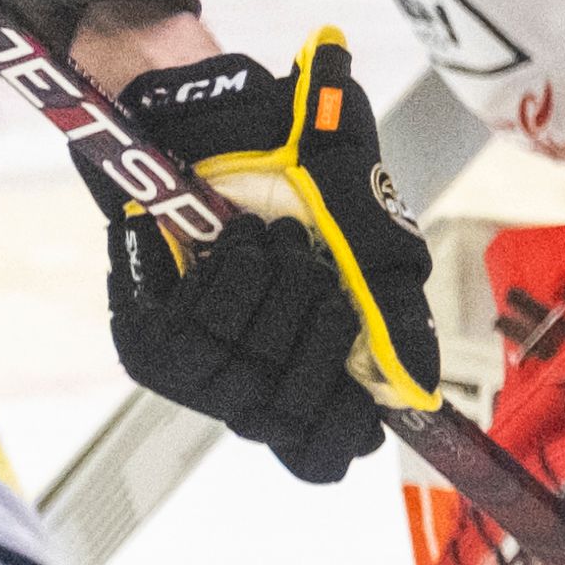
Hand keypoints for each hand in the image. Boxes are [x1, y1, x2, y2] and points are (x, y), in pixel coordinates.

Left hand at [101, 30, 438, 484]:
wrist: (207, 112)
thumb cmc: (293, 163)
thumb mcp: (369, 222)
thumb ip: (395, 306)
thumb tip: (416, 387)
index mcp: (314, 363)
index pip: (321, 452)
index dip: (340, 427)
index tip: (359, 388)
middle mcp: (250, 375)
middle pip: (291, 420)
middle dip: (319, 330)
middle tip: (312, 261)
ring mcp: (196, 363)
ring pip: (247, 382)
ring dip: (271, 293)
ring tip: (263, 237)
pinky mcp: (147, 342)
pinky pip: (193, 343)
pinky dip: (224, 282)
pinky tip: (224, 247)